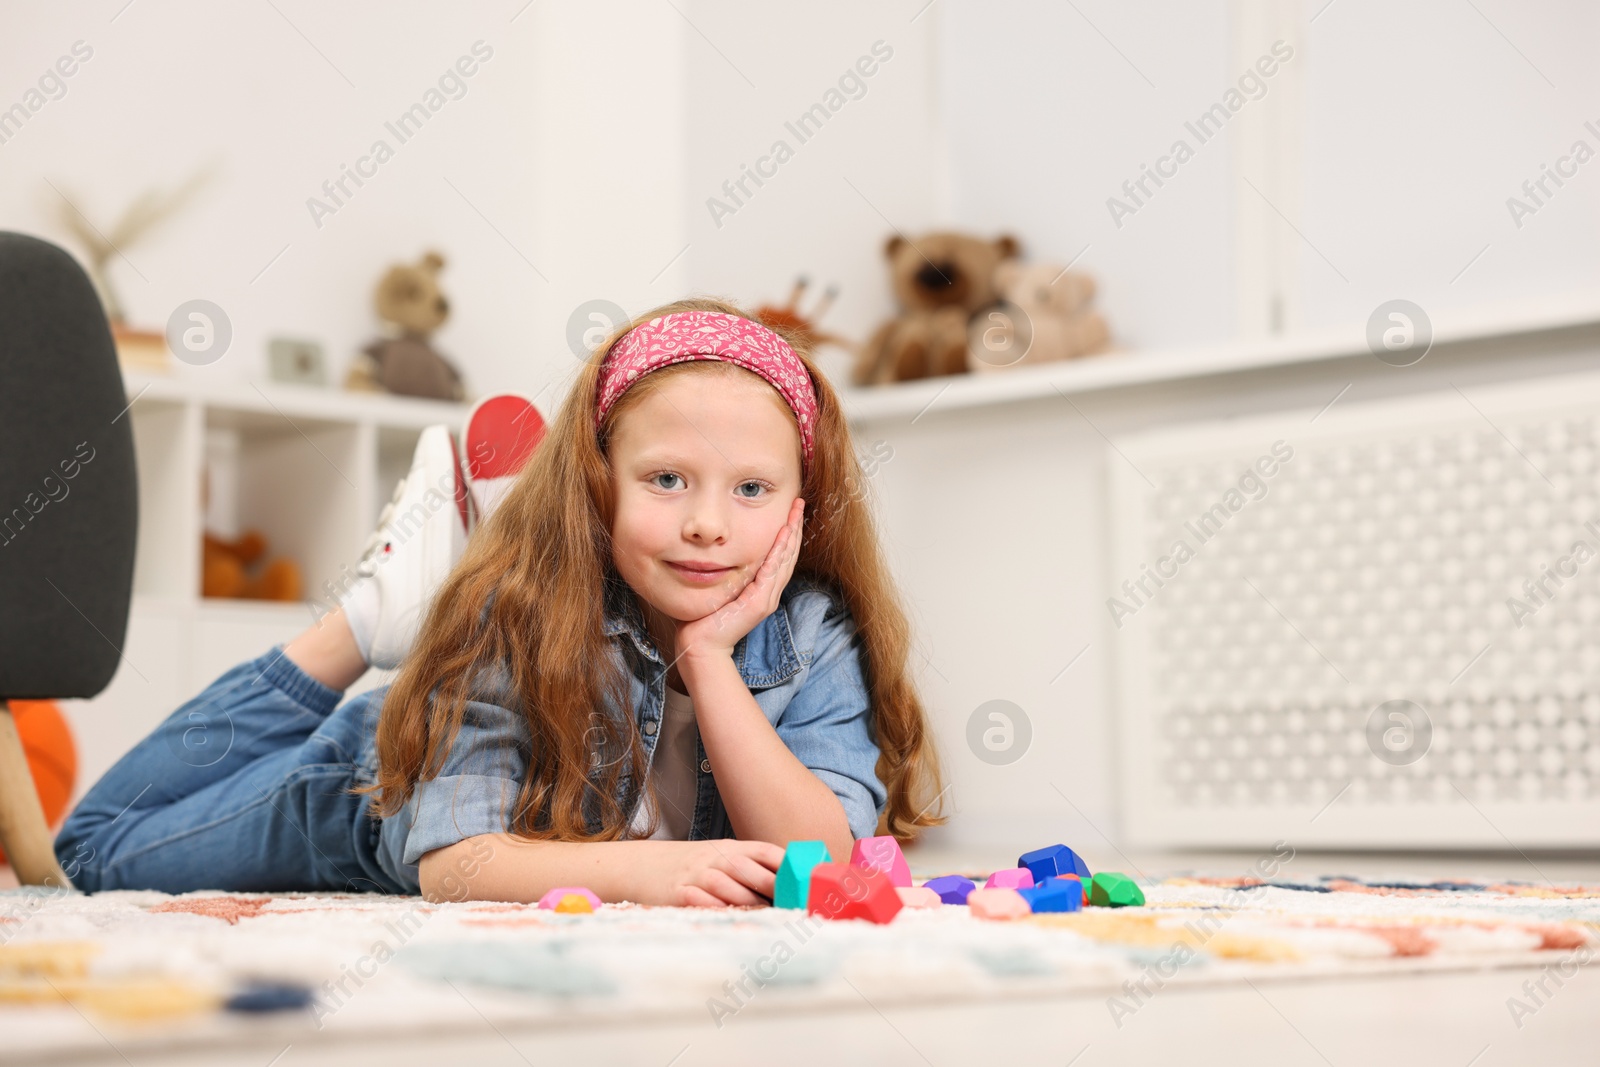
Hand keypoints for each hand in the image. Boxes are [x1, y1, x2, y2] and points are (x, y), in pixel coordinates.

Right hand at [646, 839, 785, 906]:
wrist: (643, 865)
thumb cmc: (693, 867)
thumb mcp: (721, 857)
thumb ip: (750, 867)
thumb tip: (792, 886)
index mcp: (730, 847)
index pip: (763, 850)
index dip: (785, 864)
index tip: (805, 880)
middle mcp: (714, 858)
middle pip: (747, 869)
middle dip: (771, 885)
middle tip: (792, 903)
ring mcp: (695, 875)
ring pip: (726, 886)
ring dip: (747, 901)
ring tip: (768, 917)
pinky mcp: (677, 894)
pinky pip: (700, 901)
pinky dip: (717, 910)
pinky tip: (732, 919)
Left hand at [671, 497, 803, 666]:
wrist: (701, 646)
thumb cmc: (703, 620)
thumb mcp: (718, 589)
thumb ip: (724, 574)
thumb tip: (715, 554)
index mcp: (761, 589)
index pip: (779, 555)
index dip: (786, 532)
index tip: (789, 510)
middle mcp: (768, 593)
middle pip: (787, 554)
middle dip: (794, 527)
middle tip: (799, 503)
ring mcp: (766, 598)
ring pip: (785, 559)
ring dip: (791, 534)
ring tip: (796, 513)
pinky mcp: (759, 603)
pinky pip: (773, 572)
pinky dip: (779, 552)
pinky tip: (783, 535)